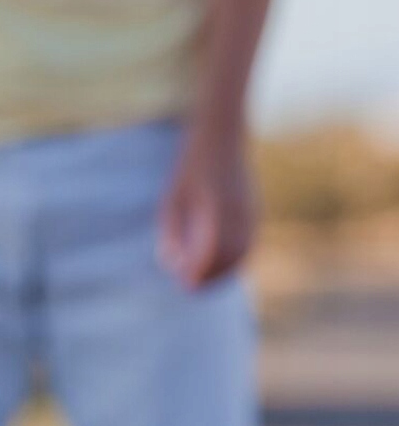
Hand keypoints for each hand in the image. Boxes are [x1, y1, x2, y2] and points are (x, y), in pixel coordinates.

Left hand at [157, 126, 257, 288]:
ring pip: (242, 252)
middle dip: (210, 276)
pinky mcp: (254, 210)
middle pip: (229, 256)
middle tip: (191, 288)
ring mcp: (250, 210)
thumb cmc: (190, 169)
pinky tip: (219, 266)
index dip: (199, 270)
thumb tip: (172, 264)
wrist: (222, 137)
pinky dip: (235, 259)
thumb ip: (172, 232)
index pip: (211, 249)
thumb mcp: (172, 200)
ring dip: (223, 271)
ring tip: (203, 282)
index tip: (185, 284)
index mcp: (216, 206)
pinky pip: (248, 242)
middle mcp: (238, 210)